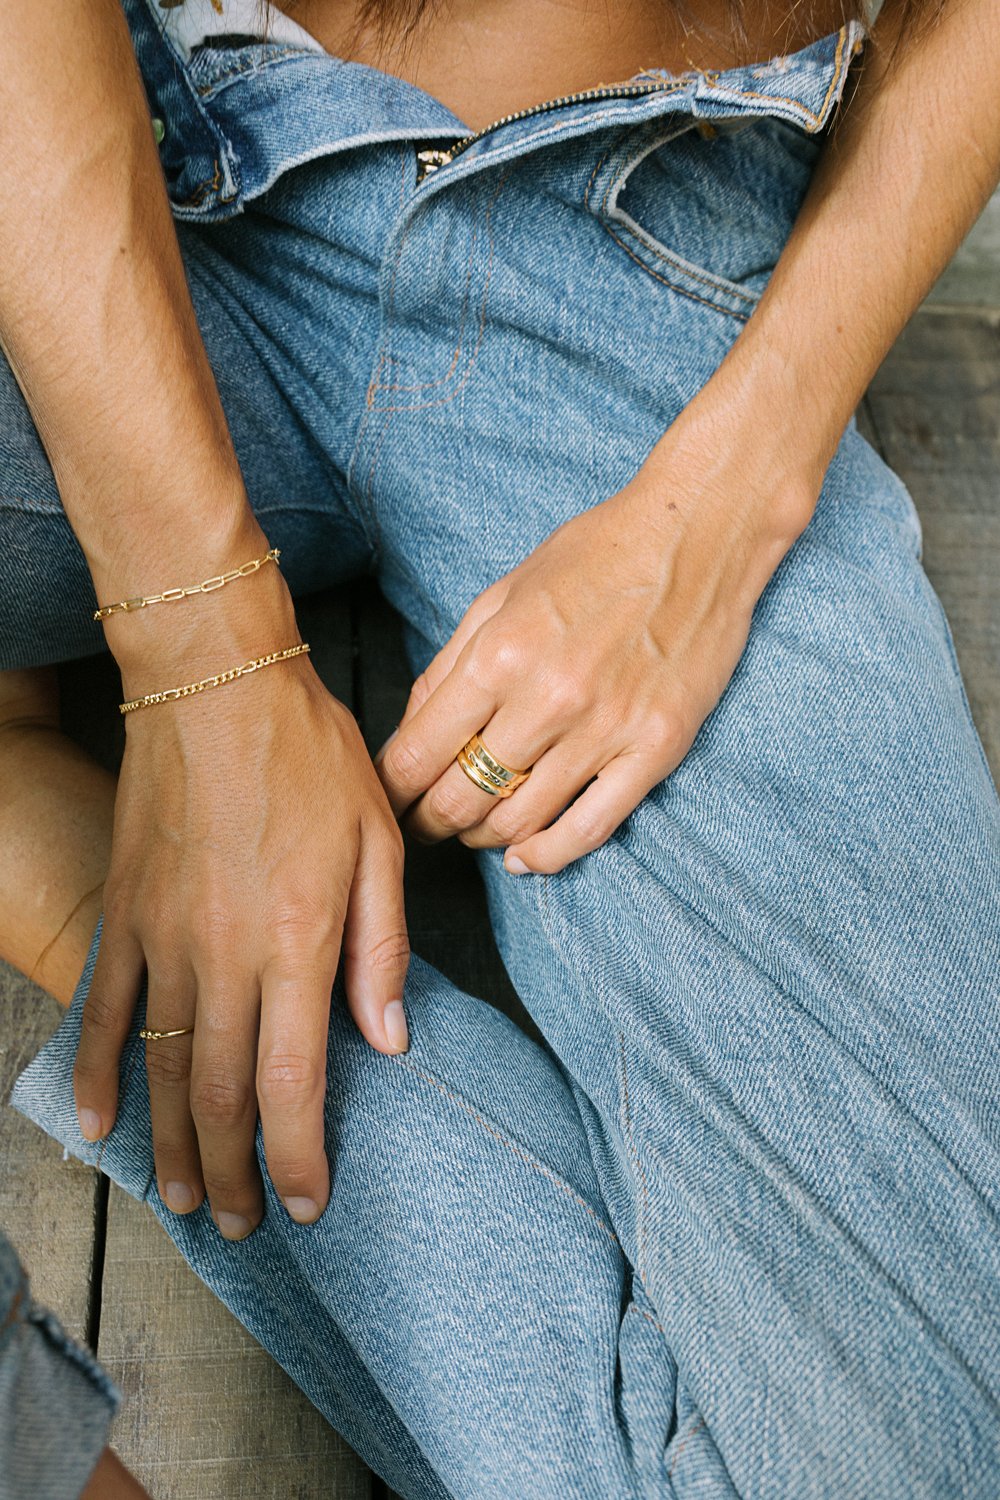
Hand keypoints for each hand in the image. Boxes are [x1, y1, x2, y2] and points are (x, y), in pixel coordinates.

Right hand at [73, 527, 408, 1238]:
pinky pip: (107, 1009)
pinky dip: (102, 1072)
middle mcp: (226, 955)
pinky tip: (101, 1124)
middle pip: (224, 1092)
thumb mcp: (380, 843)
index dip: (300, 1154)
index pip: (295, 1080)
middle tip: (245, 1223)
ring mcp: (165, 937)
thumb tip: (389, 1039)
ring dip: (175, 1142)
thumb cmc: (312, 756)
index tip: (308, 1204)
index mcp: (301, 941)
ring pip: (165, 1067)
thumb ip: (382, 948)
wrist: (217, 684)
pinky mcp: (128, 912)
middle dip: (238, 1169)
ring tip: (186, 1198)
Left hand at [375, 393, 820, 873]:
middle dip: (429, 821)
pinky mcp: (654, 750)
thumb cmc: (595, 555)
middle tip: (425, 821)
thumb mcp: (501, 593)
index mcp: (500, 654)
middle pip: (461, 798)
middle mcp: (548, 699)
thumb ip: (450, 666)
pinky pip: (590, 829)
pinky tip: (525, 857)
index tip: (390, 797)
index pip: (418, 754)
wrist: (697, 534)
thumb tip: (412, 733)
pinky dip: (548, 856)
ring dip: (482, 837)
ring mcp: (606, 730)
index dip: (392, 788)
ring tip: (474, 828)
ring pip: (519, 823)